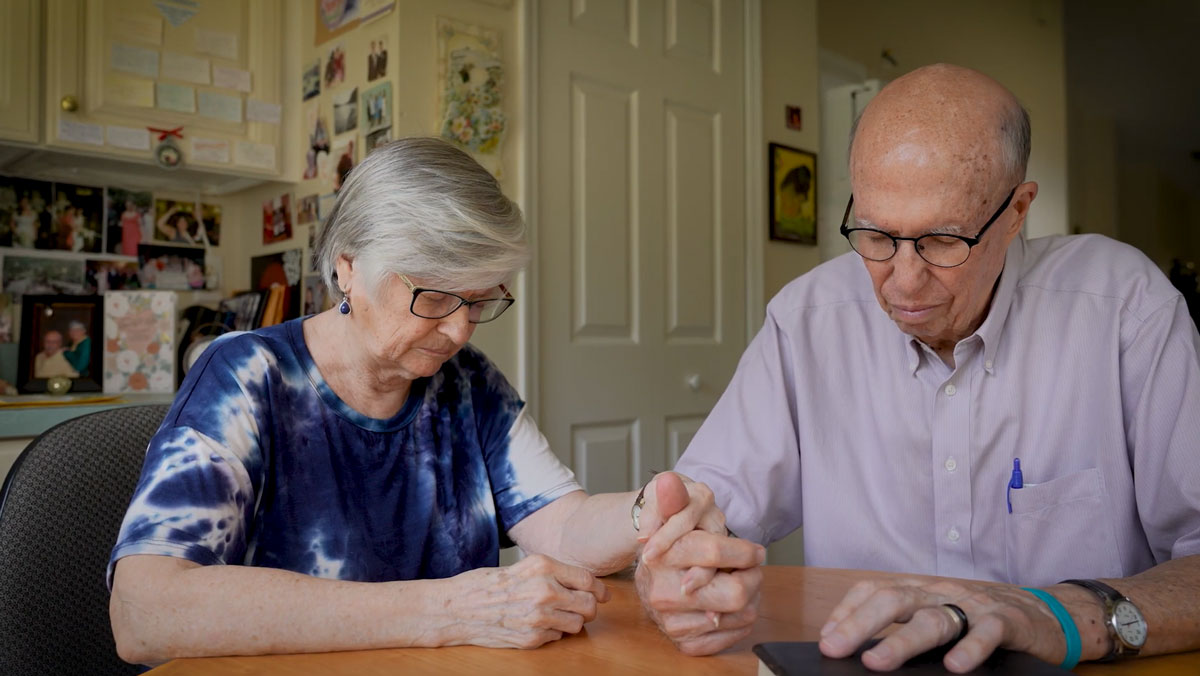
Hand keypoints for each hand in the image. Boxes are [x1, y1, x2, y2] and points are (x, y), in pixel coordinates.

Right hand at [447, 553, 609, 648]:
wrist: (457, 608)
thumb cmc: (486, 584)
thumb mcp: (523, 566)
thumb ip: (553, 573)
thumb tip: (586, 584)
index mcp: (543, 566)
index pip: (588, 579)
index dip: (600, 589)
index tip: (603, 595)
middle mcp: (544, 590)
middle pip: (588, 605)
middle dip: (588, 608)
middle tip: (581, 607)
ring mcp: (539, 617)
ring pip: (577, 625)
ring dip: (570, 622)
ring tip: (553, 615)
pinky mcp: (532, 638)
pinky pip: (557, 638)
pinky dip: (552, 633)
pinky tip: (535, 624)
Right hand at [635, 473, 764, 654]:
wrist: (647, 579)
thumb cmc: (664, 542)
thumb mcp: (667, 514)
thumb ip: (671, 498)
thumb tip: (668, 481)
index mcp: (661, 558)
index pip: (714, 553)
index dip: (745, 551)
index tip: (756, 551)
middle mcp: (663, 593)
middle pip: (735, 592)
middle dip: (753, 578)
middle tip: (752, 569)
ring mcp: (671, 621)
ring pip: (739, 615)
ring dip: (751, 599)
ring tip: (741, 583)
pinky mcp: (683, 641)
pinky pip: (730, 637)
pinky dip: (740, 621)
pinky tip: (734, 606)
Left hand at [818, 577, 1078, 671]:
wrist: (1046, 614)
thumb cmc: (980, 619)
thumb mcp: (938, 617)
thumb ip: (905, 628)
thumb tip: (861, 651)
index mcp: (920, 590)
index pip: (874, 590)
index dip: (847, 611)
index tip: (825, 637)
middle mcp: (941, 592)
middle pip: (894, 600)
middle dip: (860, 624)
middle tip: (835, 648)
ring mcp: (973, 604)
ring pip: (934, 618)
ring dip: (902, 641)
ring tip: (876, 662)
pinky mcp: (1008, 620)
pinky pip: (987, 631)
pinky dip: (970, 648)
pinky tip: (954, 667)